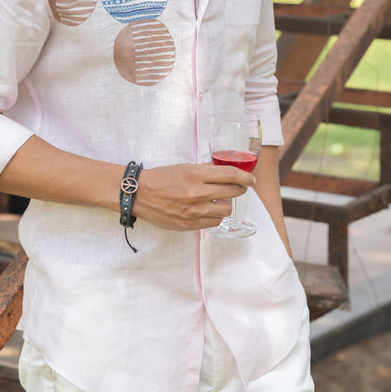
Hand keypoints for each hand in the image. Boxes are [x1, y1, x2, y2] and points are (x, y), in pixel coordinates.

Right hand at [132, 162, 255, 230]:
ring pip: (226, 209)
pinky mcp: (189, 224)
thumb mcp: (184, 167)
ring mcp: (194, 210)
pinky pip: (214, 222)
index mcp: (195, 174)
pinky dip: (216, 216)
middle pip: (232, 192)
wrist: (140, 194)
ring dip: (227, 204)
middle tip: (240, 188)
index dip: (245, 177)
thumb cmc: (161, 178)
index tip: (251, 179)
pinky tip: (211, 210)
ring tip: (221, 200)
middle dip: (240, 189)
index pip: (230, 175)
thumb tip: (224, 169)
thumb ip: (205, 169)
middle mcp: (197, 192)